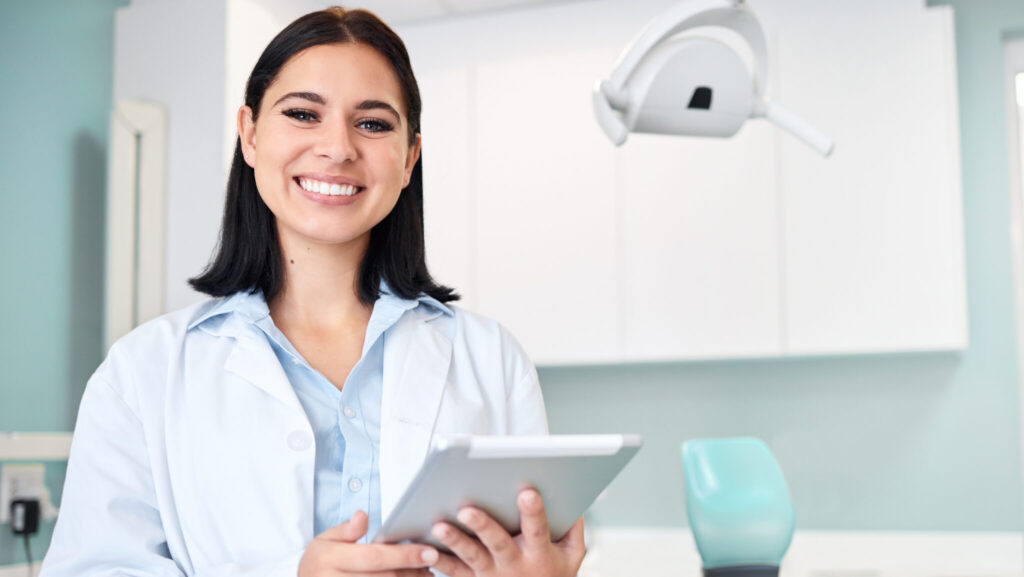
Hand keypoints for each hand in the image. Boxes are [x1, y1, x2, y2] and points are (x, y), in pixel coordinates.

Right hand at [298, 510, 438, 575]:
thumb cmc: (319, 561)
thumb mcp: (325, 540)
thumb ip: (347, 530)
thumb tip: (363, 516)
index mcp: (330, 559)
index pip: (374, 557)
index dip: (404, 555)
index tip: (429, 551)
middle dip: (412, 571)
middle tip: (434, 562)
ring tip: (426, 574)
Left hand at [430, 489, 585, 576]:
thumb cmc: (554, 574)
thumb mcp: (572, 554)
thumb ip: (573, 526)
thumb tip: (571, 494)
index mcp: (540, 554)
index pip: (538, 529)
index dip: (533, 511)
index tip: (527, 491)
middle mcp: (515, 565)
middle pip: (497, 543)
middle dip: (483, 526)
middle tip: (467, 510)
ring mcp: (492, 575)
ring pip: (471, 557)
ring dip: (455, 542)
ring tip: (438, 526)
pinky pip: (455, 572)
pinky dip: (440, 562)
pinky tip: (425, 550)